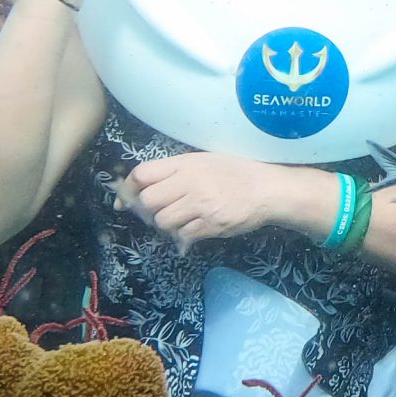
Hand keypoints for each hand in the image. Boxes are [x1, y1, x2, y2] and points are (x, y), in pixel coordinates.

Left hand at [118, 153, 296, 250]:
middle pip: (148, 202)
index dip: (129, 188)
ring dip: (167, 224)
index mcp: (185, 163)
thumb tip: (138, 190)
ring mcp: (200, 204)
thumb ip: (172, 171)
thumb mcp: (202, 161)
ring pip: (162, 221)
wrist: (266, 189)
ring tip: (181, 219)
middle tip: (162, 210)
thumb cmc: (234, 172)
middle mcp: (189, 182)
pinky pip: (183, 235)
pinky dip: (184, 235)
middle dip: (149, 210)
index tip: (128, 198)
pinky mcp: (211, 224)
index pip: (142, 174)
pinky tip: (195, 228)